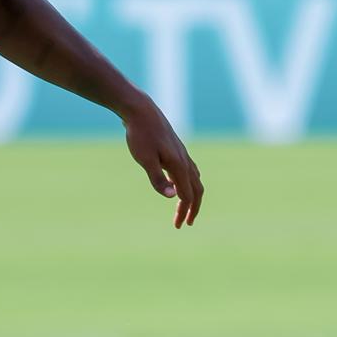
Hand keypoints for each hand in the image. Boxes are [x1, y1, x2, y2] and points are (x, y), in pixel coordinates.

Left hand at [123, 106, 203, 227]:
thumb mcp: (145, 159)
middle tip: (185, 223)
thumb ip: (157, 179)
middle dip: (192, 208)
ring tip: (184, 207)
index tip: (178, 226)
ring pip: (195, 179)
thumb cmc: (140, 135)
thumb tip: (172, 197)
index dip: (184, 212)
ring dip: (192, 195)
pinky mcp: (177, 149)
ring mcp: (182, 154)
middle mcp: (185, 160)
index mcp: (179, 165)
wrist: (140, 110)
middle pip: (196, 189)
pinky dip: (188, 183)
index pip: (187, 195)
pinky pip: (189, 170)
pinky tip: (178, 185)